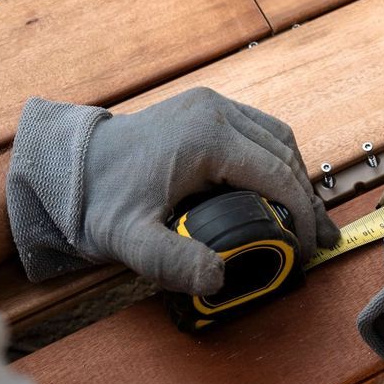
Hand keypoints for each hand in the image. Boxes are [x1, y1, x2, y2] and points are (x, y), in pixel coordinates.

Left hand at [7, 88, 339, 293]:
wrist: (65, 169)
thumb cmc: (97, 202)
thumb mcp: (131, 240)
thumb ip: (173, 262)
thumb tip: (217, 279)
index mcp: (207, 137)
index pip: (277, 173)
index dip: (302, 212)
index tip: (309, 244)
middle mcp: (214, 111)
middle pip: (283, 153)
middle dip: (306, 197)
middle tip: (319, 236)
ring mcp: (210, 105)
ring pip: (276, 138)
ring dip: (294, 175)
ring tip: (304, 216)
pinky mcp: (203, 109)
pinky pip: (257, 130)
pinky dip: (274, 159)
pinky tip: (277, 188)